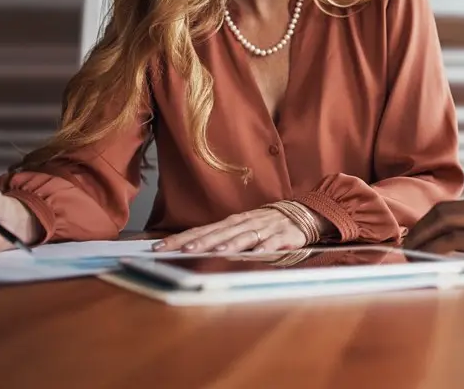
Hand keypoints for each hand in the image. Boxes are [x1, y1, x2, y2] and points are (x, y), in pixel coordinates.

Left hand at [155, 206, 322, 254]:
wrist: (304, 212)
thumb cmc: (267, 223)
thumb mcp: (242, 228)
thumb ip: (220, 237)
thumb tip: (189, 248)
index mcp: (232, 222)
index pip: (201, 230)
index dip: (180, 238)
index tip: (158, 247)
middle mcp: (245, 223)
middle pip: (218, 233)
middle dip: (200, 241)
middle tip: (180, 249)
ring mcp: (264, 228)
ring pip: (243, 236)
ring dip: (229, 243)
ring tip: (214, 252)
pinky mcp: (284, 235)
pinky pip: (273, 241)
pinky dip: (264, 246)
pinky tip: (256, 251)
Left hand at [405, 190, 463, 280]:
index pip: (456, 206)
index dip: (431, 220)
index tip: (416, 234)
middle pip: (445, 210)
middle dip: (419, 227)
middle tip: (404, 244)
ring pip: (446, 221)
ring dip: (423, 237)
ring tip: (409, 253)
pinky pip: (457, 240)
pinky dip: (437, 248)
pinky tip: (427, 258)